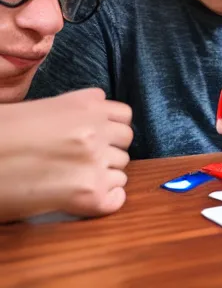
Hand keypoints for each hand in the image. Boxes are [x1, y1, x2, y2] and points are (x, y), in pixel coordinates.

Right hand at [0, 88, 132, 221]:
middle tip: (85, 162)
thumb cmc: (3, 134)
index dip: (113, 129)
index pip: (124, 116)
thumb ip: (76, 110)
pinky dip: (106, 201)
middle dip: (110, 151)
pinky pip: (117, 198)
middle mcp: (96, 130)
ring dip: (105, 176)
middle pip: (125, 143)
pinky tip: (86, 200)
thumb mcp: (42, 109)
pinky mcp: (90, 193)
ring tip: (76, 181)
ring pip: (121, 170)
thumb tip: (96, 113)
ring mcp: (96, 160)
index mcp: (86, 105)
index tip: (102, 137)